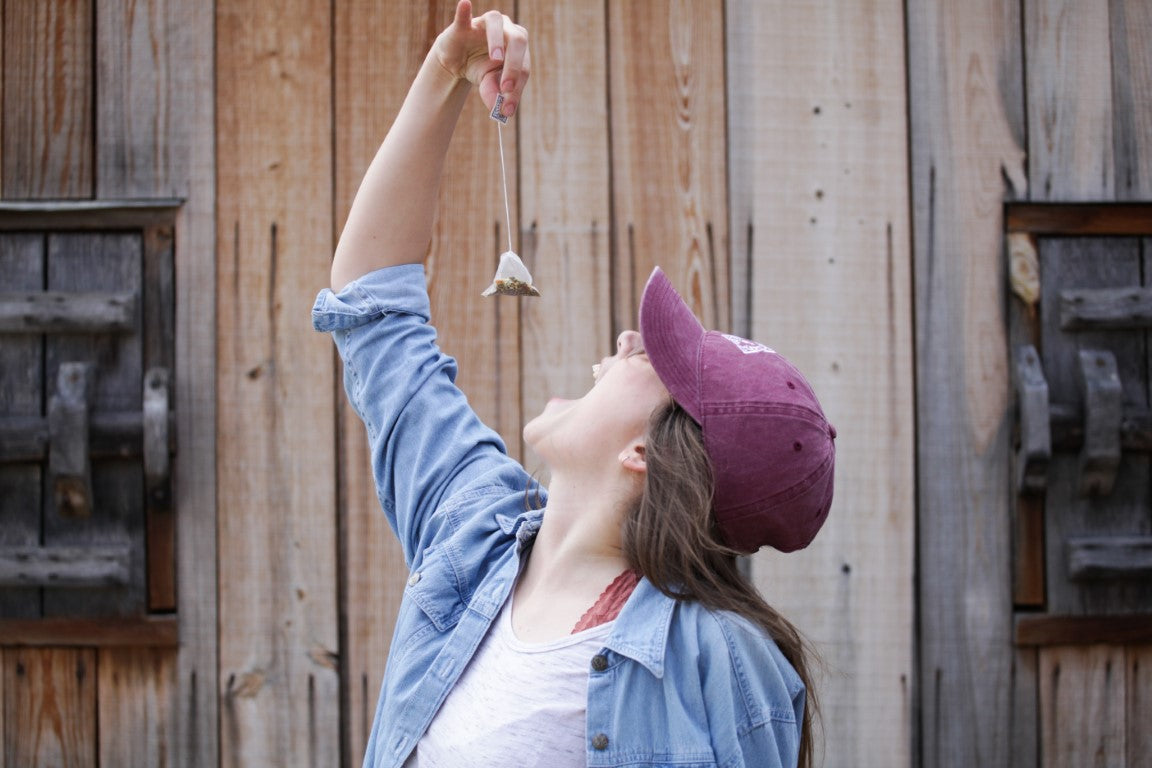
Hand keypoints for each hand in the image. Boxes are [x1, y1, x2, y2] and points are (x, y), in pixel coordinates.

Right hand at [433, 0, 528, 117]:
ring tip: (495, 58)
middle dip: (514, 66)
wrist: (456, 62)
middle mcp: (507, 30)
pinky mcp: (464, 24)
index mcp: (519, 48)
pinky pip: (465, 16)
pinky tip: (465, 5)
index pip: (523, 67)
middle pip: (518, 42)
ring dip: (497, 40)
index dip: (517, 88)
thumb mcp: (488, 85)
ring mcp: (486, 24)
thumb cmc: (479, 69)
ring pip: (496, 24)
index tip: (508, 108)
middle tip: (506, 87)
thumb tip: (503, 111)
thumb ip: (496, 95)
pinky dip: (464, 11)